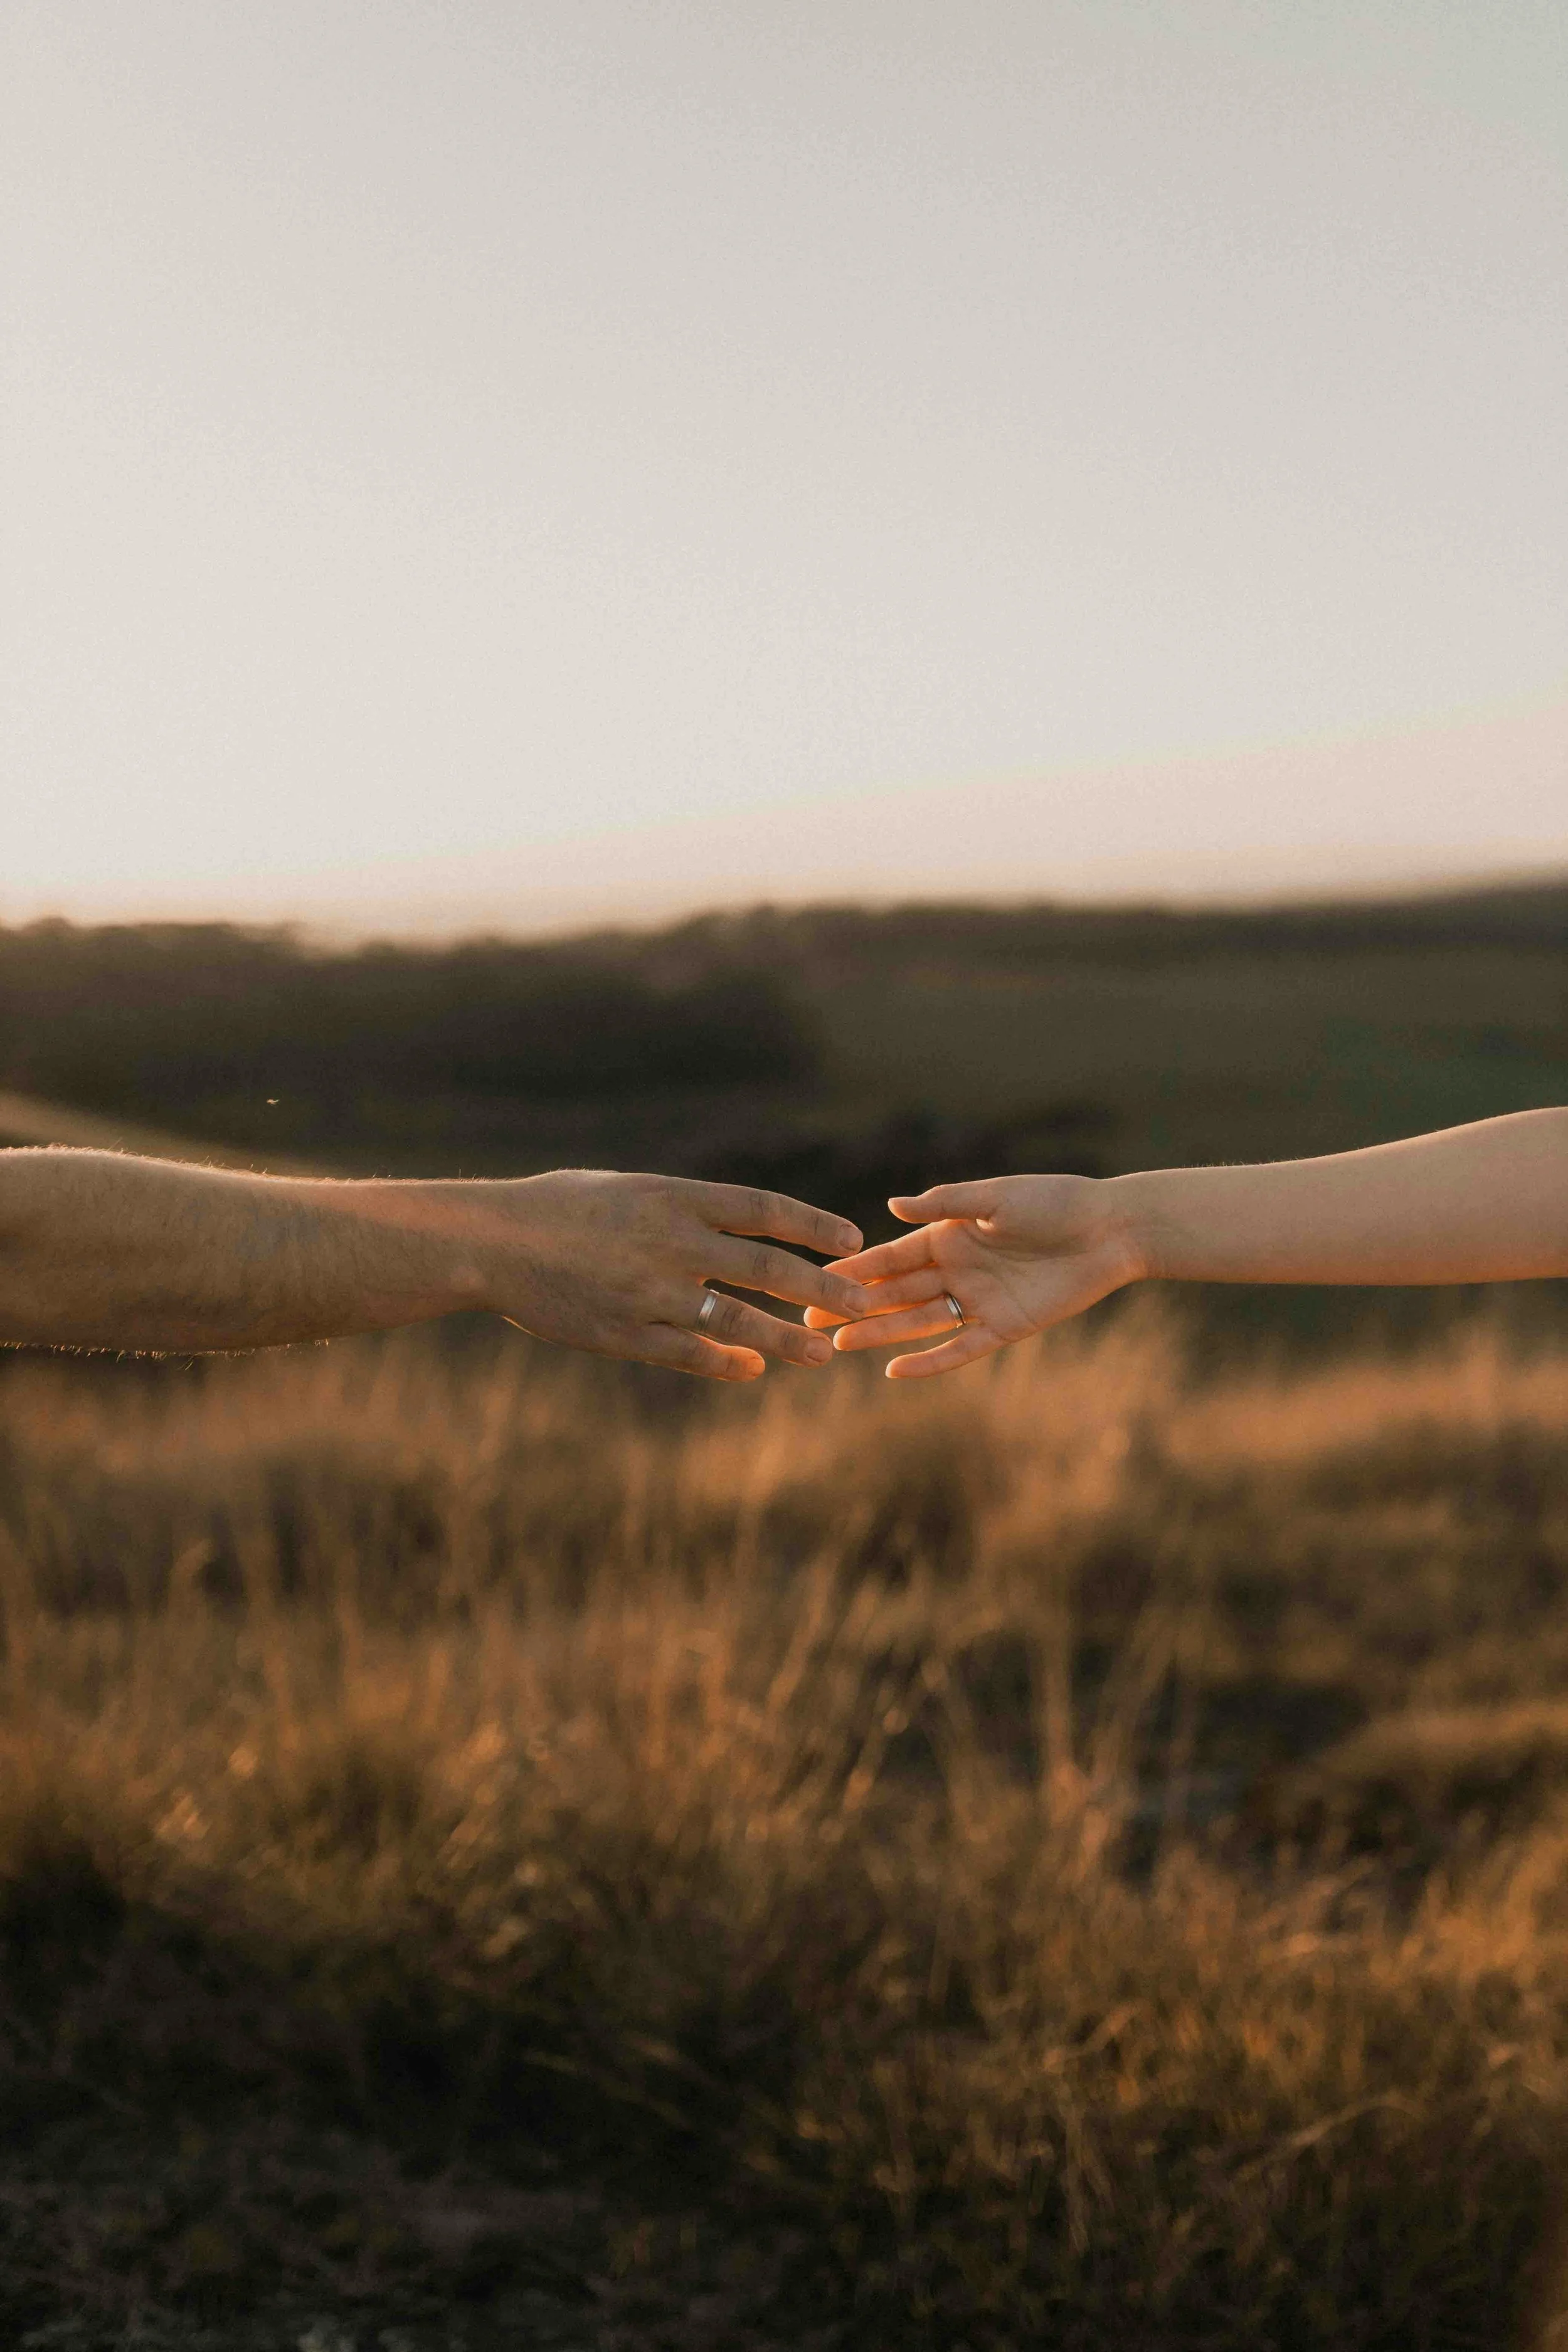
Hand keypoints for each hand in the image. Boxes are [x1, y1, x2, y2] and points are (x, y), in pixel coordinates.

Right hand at [479, 1170, 869, 1379]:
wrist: (491, 1244)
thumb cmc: (558, 1208)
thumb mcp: (626, 1189)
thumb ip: (682, 1207)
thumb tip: (736, 1222)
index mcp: (673, 1196)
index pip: (764, 1208)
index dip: (814, 1225)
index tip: (854, 1239)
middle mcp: (671, 1243)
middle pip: (767, 1266)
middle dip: (822, 1287)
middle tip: (862, 1302)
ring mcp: (650, 1293)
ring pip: (738, 1321)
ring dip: (787, 1339)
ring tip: (824, 1353)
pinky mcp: (625, 1334)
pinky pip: (691, 1354)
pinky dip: (728, 1363)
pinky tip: (754, 1369)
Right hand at [803, 1174, 1145, 1377]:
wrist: (1111, 1230)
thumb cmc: (1056, 1202)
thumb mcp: (995, 1197)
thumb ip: (944, 1204)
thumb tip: (891, 1209)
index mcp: (949, 1234)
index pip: (890, 1256)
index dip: (852, 1270)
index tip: (813, 1280)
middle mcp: (957, 1269)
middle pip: (895, 1293)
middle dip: (853, 1305)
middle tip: (809, 1322)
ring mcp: (978, 1301)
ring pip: (917, 1322)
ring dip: (878, 1333)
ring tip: (839, 1344)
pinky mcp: (1005, 1327)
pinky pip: (959, 1348)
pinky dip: (928, 1361)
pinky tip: (894, 1371)